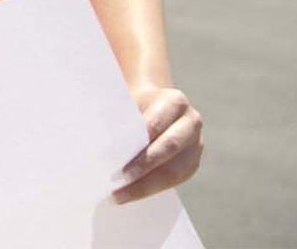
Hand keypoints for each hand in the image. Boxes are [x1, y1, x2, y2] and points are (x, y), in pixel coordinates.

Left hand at [114, 85, 203, 203]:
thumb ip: (120, 120)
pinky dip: (152, 188)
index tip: (118, 156)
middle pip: (169, 146)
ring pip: (175, 170)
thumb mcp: (127, 103)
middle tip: (119, 179)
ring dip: (147, 185)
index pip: (156, 123)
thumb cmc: (133, 105)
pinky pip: (175, 180)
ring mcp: (196, 143)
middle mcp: (191, 121)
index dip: (139, 140)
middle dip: (143, 166)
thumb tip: (100, 146)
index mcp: (174, 101)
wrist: (154, 107)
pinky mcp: (193, 162)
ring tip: (121, 195)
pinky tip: (132, 193)